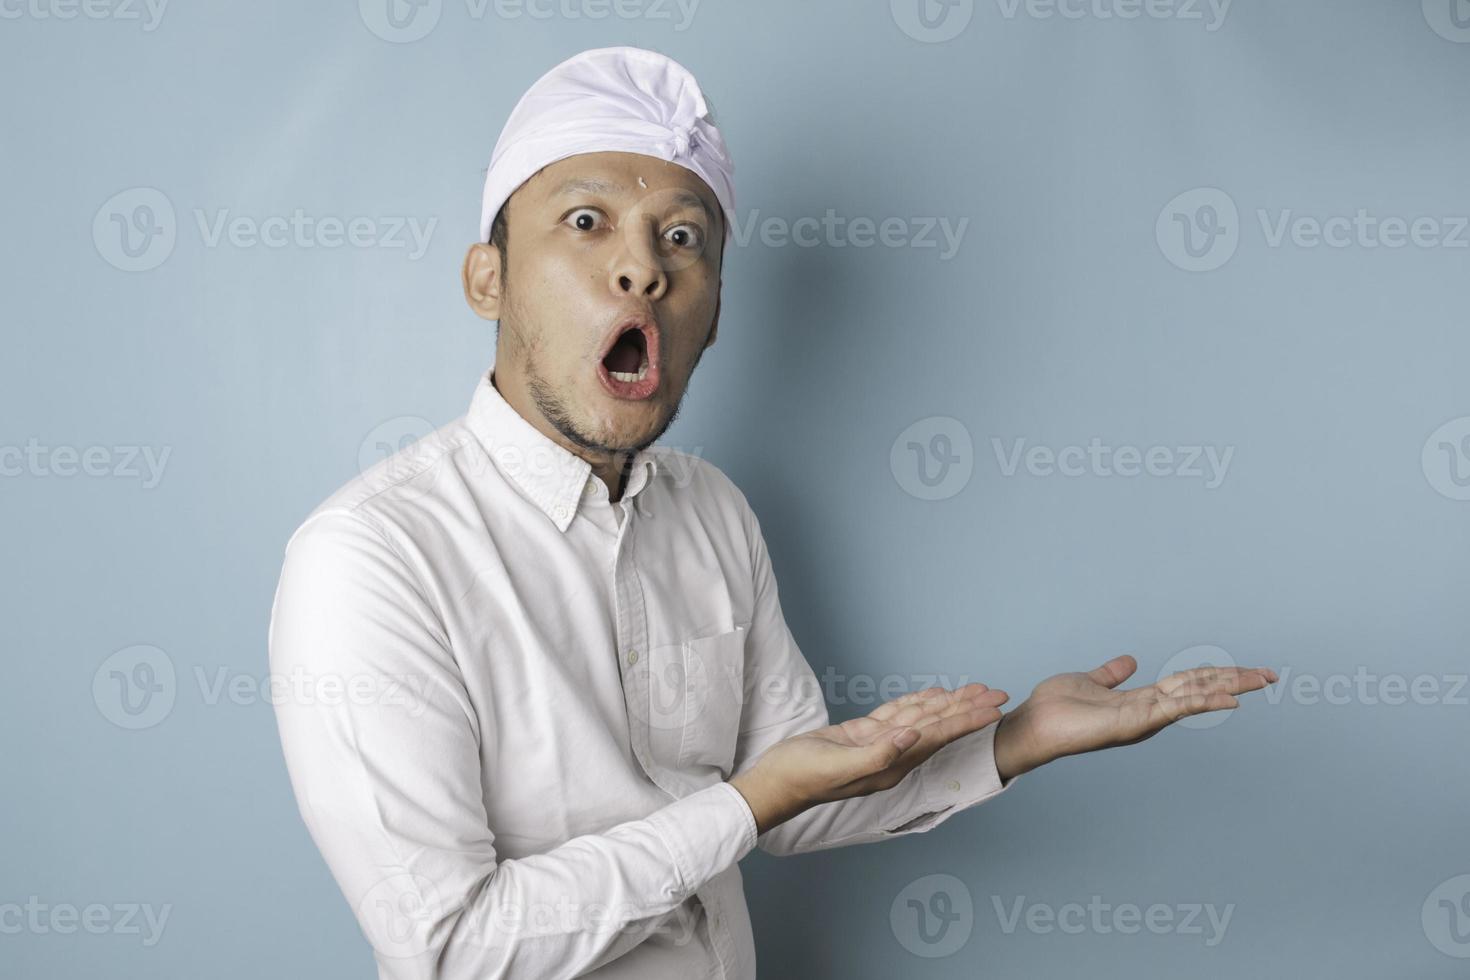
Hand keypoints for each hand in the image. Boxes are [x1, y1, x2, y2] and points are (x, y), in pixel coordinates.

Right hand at [729, 683, 1009, 834]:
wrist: (775, 781)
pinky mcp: (862, 735)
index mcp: (891, 766)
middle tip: (997, 692)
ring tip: (974, 690)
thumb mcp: (838, 766)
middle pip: (937, 726)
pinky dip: (917, 702)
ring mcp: (878, 745)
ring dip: (948, 702)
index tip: (992, 709)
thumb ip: (876, 754)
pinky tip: (933, 696)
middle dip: (967, 708)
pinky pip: (897, 715)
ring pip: (920, 717)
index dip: (965, 721)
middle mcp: (891, 756)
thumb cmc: (801, 777)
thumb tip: (912, 736)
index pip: (936, 738)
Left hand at [992, 655, 1277, 779]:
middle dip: (1235, 681)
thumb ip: (1111, 675)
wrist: (1033, 726)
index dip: (1217, 674)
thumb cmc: (1056, 708)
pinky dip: (1202, 701)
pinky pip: (1174, 708)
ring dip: (1228, 686)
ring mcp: (1144, 718)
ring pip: (1194, 696)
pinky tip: (1228, 698)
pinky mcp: (1134, 722)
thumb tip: (1130, 661)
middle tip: (1272, 674)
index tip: (1248, 671)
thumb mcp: (1089, 682)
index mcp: (1142, 700)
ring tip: (1260, 679)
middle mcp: (1149, 711)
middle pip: (1200, 689)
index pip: (1188, 683)